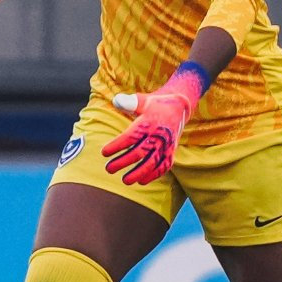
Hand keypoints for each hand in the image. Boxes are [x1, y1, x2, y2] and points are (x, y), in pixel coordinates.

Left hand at [102, 64, 208, 185]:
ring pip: (152, 163)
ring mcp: (166, 145)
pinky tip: (141, 181)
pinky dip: (154, 175)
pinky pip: (164, 166)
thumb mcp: (143, 100)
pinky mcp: (171, 151)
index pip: (131, 137)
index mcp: (149, 123)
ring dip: (138, 173)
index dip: (117, 145)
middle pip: (139, 152)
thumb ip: (130, 102)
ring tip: (125, 180)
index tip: (103, 152)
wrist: (178, 107)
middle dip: (123, 162)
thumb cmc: (154, 104)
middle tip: (108, 169)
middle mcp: (158, 135)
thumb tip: (116, 101)